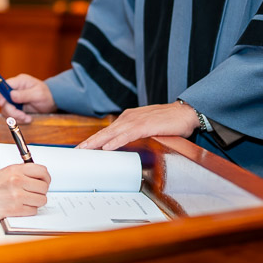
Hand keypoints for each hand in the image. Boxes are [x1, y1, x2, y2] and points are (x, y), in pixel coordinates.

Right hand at [0, 73, 55, 124]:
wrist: (52, 102)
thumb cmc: (47, 95)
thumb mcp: (38, 94)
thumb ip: (24, 94)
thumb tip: (11, 95)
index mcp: (20, 82)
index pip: (4, 85)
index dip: (1, 94)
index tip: (3, 104)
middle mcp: (15, 89)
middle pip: (4, 100)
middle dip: (12, 111)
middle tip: (22, 116)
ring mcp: (14, 99)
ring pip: (6, 110)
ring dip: (15, 117)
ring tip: (27, 118)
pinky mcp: (16, 107)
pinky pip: (11, 115)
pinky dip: (18, 119)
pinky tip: (27, 119)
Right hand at [0, 163, 49, 221]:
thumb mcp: (3, 173)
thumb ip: (20, 172)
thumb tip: (37, 175)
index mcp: (15, 169)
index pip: (42, 170)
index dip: (46, 178)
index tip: (44, 181)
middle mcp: (17, 180)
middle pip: (44, 187)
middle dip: (41, 192)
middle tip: (35, 193)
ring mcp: (17, 195)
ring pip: (41, 200)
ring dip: (36, 202)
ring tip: (27, 201)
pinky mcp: (15, 209)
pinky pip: (33, 210)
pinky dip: (29, 210)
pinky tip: (21, 208)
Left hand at [76, 102, 197, 149]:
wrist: (185, 112)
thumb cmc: (168, 121)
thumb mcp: (146, 126)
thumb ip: (134, 133)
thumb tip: (124, 145)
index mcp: (128, 118)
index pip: (108, 131)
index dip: (95, 139)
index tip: (83, 148)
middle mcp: (129, 118)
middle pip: (106, 131)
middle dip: (90, 141)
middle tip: (77, 150)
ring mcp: (137, 121)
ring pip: (113, 133)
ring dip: (98, 142)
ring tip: (86, 149)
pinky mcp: (146, 125)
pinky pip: (128, 135)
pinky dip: (116, 141)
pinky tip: (108, 147)